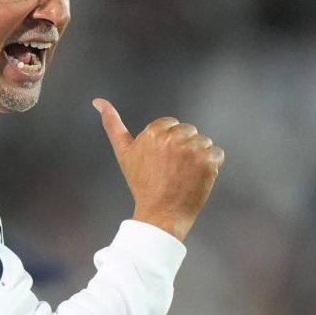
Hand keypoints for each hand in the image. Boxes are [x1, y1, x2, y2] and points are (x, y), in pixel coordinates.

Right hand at [93, 98, 223, 241]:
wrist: (160, 214)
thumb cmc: (142, 184)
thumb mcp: (123, 152)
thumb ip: (112, 124)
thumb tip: (98, 101)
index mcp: (153, 132)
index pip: (172, 125)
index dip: (168, 144)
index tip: (161, 161)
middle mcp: (173, 137)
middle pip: (189, 132)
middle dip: (183, 148)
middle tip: (172, 170)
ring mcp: (192, 149)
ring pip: (204, 142)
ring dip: (198, 157)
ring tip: (184, 175)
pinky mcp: (208, 161)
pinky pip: (217, 154)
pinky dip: (211, 166)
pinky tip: (197, 178)